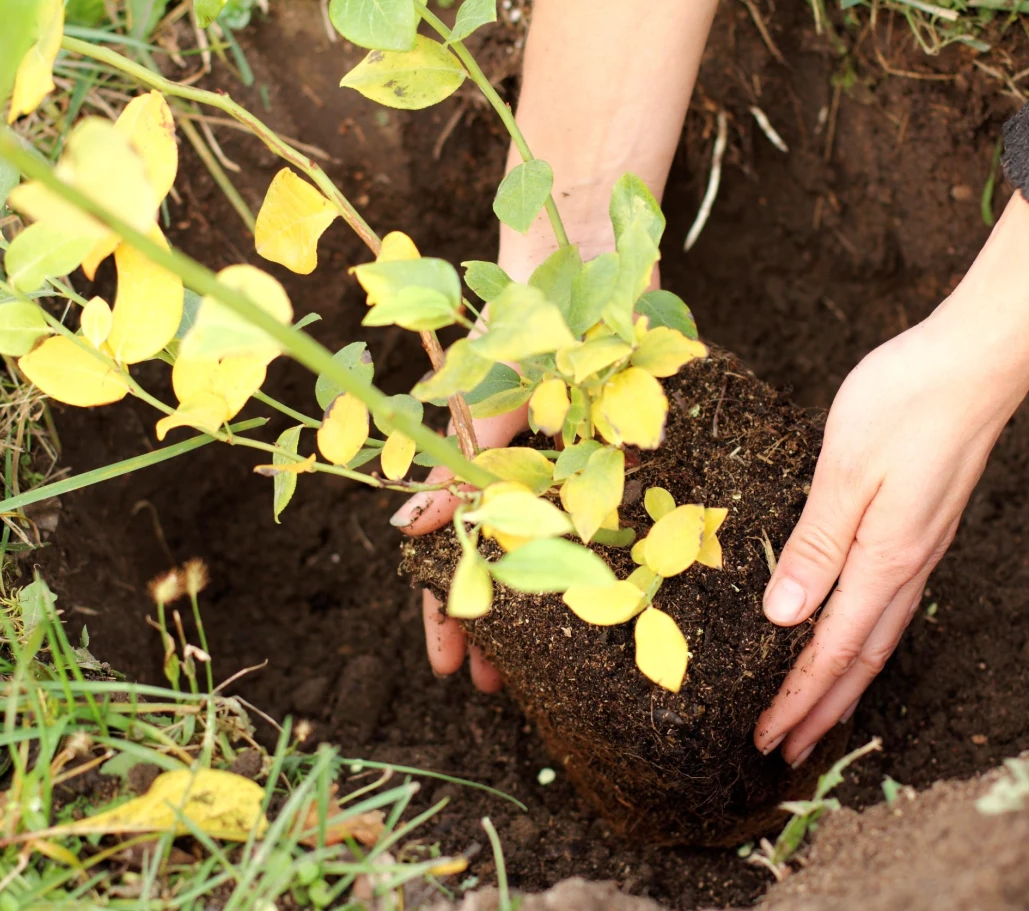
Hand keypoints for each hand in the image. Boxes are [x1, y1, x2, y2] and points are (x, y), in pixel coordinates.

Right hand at [395, 225, 630, 691]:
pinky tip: (619, 590)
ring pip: (547, 551)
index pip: (448, 554)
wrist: (581, 263)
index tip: (451, 669)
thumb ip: (459, 461)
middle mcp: (515, 470)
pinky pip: (597, 515)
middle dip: (498, 626)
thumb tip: (409, 525)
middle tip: (505, 687)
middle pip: (498, 563)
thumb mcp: (484, 398)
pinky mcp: (608, 449)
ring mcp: (561, 462)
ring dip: (548, 603)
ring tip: (560, 659)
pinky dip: (598, 553)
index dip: (446, 613)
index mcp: (474, 462)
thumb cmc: (520, 324)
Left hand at [753, 193, 1028, 765]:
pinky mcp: (924, 527)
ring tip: (815, 715)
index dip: (796, 699)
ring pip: (879, 637)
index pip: (830, 650)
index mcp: (883, 560)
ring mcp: (921, 549)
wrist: (978, 360)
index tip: (764, 738)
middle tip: (783, 752)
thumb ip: (816, 545)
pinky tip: (852, 636)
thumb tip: (783, 618)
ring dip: (843, 683)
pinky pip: (890, 605)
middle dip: (820, 710)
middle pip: (860, 659)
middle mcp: (908, 567)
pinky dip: (865, 641)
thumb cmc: (905, 403)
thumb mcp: (845, 471)